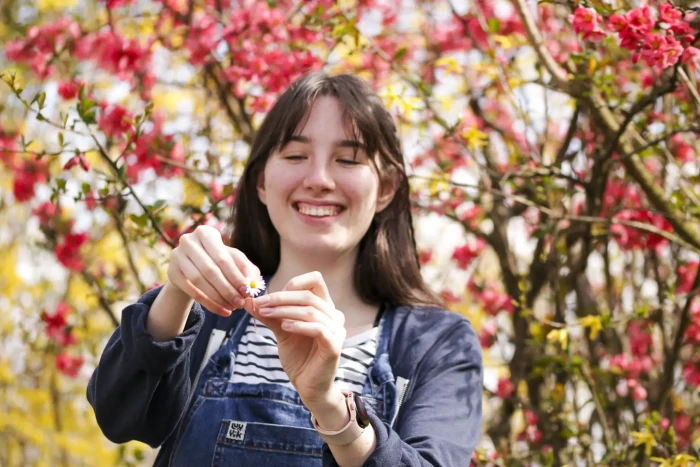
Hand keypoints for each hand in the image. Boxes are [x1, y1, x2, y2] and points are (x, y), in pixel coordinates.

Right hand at [167, 225, 259, 315]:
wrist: (192, 265)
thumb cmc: (219, 260)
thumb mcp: (235, 260)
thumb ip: (247, 269)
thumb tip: (252, 284)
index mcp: (206, 232)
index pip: (222, 258)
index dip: (236, 276)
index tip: (247, 292)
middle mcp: (188, 241)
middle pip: (210, 270)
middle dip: (227, 289)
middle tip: (240, 303)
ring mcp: (177, 256)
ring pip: (199, 281)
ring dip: (217, 297)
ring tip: (232, 308)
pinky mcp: (172, 272)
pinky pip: (191, 291)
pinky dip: (208, 303)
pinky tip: (222, 311)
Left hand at [248, 271, 346, 410]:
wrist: (308, 386)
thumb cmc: (299, 357)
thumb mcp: (282, 331)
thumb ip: (270, 315)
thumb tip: (250, 300)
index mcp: (324, 307)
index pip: (315, 281)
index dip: (293, 284)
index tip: (271, 295)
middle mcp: (334, 315)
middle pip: (309, 295)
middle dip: (281, 297)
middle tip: (260, 303)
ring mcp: (337, 330)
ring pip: (311, 310)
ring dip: (285, 310)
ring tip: (266, 314)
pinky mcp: (334, 345)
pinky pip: (318, 328)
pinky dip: (299, 325)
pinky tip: (284, 327)